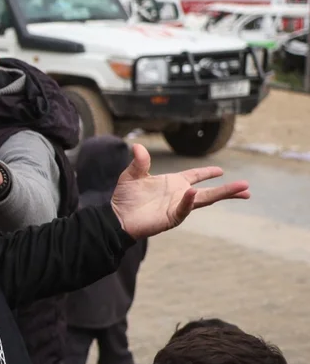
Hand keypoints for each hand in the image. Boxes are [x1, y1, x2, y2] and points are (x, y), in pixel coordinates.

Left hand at [110, 143, 249, 239]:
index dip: (207, 173)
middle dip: (228, 189)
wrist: (116, 217)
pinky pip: (183, 209)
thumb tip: (138, 146)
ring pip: (204, 200)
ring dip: (222, 194)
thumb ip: (139, 162)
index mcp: (173, 183)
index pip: (195, 175)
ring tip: (242, 191)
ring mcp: (177, 206)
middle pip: (209, 191)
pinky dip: (188, 201)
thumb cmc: (125, 197)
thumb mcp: (132, 175)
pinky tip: (194, 193)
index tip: (221, 171)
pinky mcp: (171, 217)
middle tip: (246, 187)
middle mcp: (179, 194)